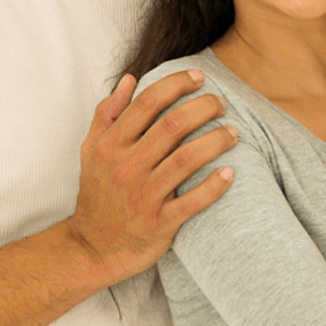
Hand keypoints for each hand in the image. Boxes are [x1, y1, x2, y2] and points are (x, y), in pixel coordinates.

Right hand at [67, 70, 236, 282]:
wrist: (91, 248)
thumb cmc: (97, 193)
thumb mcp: (91, 151)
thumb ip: (107, 113)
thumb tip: (129, 79)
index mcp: (111, 145)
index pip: (147, 103)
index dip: (176, 83)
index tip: (199, 77)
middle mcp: (126, 167)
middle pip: (172, 125)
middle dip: (203, 108)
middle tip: (221, 103)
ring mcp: (143, 196)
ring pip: (187, 159)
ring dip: (215, 141)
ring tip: (233, 133)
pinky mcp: (159, 224)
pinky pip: (192, 202)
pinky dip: (213, 186)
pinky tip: (230, 172)